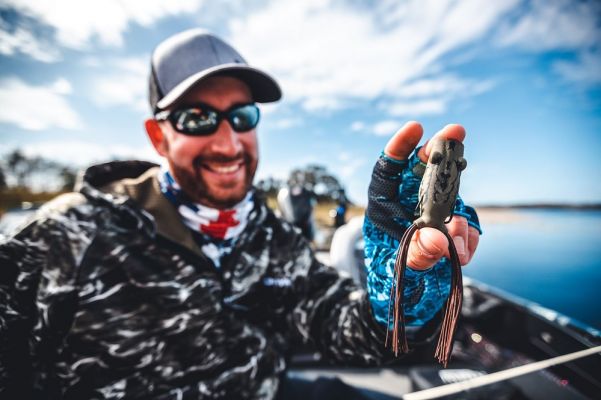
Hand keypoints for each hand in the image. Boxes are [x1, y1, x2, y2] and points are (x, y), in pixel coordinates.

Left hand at [384, 121, 478, 268]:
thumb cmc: (391, 275)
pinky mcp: (453, 226)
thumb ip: (416, 255)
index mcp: (384, 204)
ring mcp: (434, 211)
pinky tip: (462, 255)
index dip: (400, 146)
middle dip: (440, 149)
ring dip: (458, 217)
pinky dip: (469, 237)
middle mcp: (409, 202)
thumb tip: (438, 241)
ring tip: (456, 250)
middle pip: (424, 168)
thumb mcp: (398, 269)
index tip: (416, 127)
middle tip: (457, 132)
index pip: (388, 168)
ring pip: (451, 196)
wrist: (409, 297)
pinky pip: (466, 223)